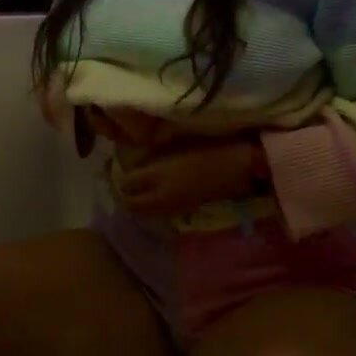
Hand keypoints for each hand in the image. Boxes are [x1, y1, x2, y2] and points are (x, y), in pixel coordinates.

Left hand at [120, 139, 254, 217]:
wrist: (236, 166)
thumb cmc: (208, 146)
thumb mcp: (176, 142)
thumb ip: (155, 152)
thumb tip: (138, 158)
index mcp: (157, 174)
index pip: (126, 183)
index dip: (120, 176)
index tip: (119, 167)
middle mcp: (160, 196)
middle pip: (131, 205)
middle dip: (125, 195)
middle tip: (127, 183)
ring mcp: (172, 206)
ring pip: (144, 213)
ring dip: (139, 203)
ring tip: (141, 190)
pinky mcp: (184, 210)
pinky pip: (158, 213)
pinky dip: (152, 207)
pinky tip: (158, 195)